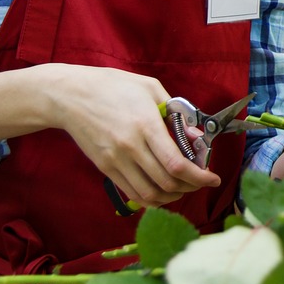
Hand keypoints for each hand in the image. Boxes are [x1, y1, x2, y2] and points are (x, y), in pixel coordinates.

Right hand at [0, 63, 220, 207]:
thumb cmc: (113, 86)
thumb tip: (194, 136)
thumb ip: (175, 113)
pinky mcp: (105, 168)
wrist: (70, 96)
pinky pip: (133, 193)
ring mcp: (115, 161)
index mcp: (145, 125)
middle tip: (201, 181)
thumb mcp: (150, 88)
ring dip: (172, 196)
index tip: (212, 178)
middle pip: (166, 183)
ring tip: (183, 187)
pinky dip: (152, 198)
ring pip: (150, 194)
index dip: (199, 177)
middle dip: (190, 187)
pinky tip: (163, 189)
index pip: (176, 164)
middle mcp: (130, 148)